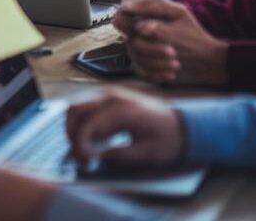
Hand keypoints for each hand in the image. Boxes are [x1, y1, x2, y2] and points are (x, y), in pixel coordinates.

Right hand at [64, 89, 184, 169]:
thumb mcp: (147, 153)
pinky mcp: (109, 99)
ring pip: (76, 106)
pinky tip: (90, 139)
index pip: (88, 124)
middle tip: (78, 156)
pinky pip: (85, 107)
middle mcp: (113, 97)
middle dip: (70, 134)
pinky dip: (81, 122)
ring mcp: (110, 95)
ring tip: (82, 149)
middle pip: (74, 110)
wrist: (185, 127)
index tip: (83, 161)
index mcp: (123, 109)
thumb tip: (93, 158)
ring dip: (73, 127)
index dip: (80, 145)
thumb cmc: (169, 140)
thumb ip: (118, 155)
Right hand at [114, 0, 227, 85]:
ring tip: (176, 64)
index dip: (125, 18)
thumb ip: (158, 21)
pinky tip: (171, 74)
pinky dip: (156, 74)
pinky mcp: (144, 66)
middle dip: (150, 48)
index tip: (139, 28)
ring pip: (136, 56)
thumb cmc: (194, 37)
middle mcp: (139, 32)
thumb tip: (138, 27)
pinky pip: (140, 71)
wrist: (206, 62)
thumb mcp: (180, 19)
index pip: (123, 12)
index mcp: (147, 15)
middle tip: (171, 51)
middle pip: (130, 39)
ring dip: (158, 62)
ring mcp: (141, 49)